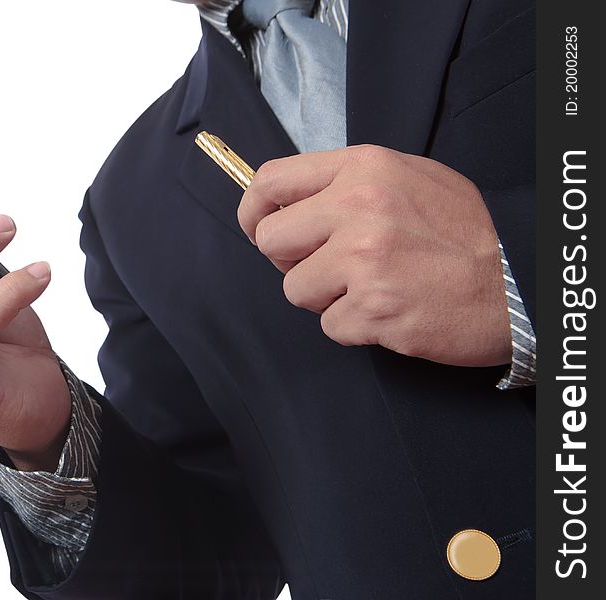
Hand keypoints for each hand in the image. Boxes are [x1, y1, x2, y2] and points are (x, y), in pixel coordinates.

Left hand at [238, 145, 510, 366]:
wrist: (517, 280)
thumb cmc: (465, 232)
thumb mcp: (409, 179)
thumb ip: (349, 184)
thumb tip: (293, 204)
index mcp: (363, 168)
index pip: (271, 181)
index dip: (254, 210)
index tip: (259, 228)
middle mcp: (358, 208)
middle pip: (271, 240)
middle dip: (290, 260)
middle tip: (325, 266)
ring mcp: (364, 260)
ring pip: (295, 289)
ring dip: (325, 297)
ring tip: (369, 288)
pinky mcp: (374, 308)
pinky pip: (329, 326)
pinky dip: (353, 326)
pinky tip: (388, 311)